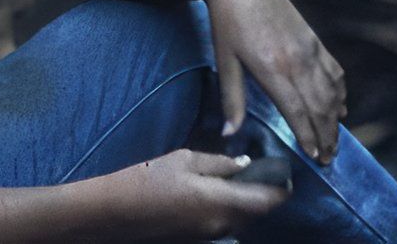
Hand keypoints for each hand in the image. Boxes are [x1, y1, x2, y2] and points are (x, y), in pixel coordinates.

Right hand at [100, 149, 289, 240]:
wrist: (114, 213)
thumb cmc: (147, 179)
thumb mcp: (184, 160)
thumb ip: (219, 163)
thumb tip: (245, 164)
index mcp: (220, 201)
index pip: (267, 201)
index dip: (280, 188)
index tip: (282, 173)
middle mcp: (221, 224)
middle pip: (256, 213)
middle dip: (260, 194)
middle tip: (256, 172)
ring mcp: (210, 236)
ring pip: (240, 220)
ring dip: (243, 203)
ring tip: (233, 182)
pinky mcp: (198, 240)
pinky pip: (224, 225)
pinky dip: (227, 211)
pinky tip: (213, 195)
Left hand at [200, 0, 346, 164]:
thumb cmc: (226, 22)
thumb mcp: (223, 60)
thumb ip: (231, 99)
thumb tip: (229, 134)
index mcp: (272, 68)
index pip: (296, 111)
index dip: (307, 136)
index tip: (314, 157)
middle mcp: (297, 61)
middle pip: (319, 106)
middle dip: (326, 136)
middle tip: (328, 159)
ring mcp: (309, 49)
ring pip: (331, 92)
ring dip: (335, 120)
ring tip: (334, 142)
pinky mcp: (314, 39)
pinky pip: (334, 72)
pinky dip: (340, 93)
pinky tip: (340, 109)